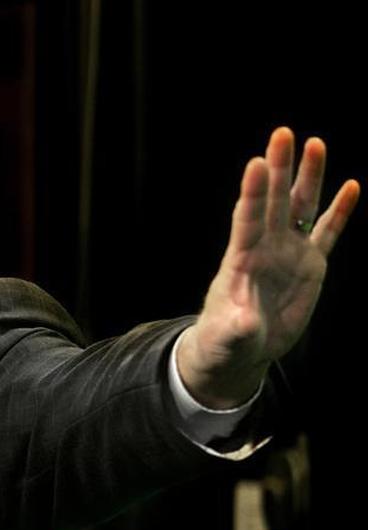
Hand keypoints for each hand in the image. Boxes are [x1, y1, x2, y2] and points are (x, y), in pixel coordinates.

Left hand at [178, 127, 359, 408]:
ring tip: (314, 143)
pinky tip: (351, 185)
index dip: (253, 193)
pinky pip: (327, 232)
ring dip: (308, 177)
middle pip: (274, 201)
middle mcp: (265, 248)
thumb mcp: (227, 339)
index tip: (256, 163)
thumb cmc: (224, 343)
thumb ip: (235, 328)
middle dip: (279, 168)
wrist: (239, 348)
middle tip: (283, 133)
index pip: (247, 219)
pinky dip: (339, 211)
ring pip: (301, 208)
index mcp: (241, 260)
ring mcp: (288, 253)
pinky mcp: (309, 265)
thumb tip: (245, 322)